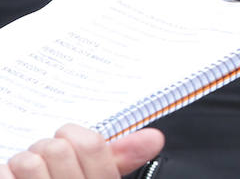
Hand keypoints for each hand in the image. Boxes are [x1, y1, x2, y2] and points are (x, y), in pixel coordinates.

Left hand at [1, 125, 164, 178]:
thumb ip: (122, 159)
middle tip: (47, 164)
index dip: (74, 136)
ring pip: (27, 161)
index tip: (69, 145)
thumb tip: (154, 137)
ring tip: (29, 177)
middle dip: (46, 149)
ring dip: (22, 164)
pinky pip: (5, 174)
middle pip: (57, 148)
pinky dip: (5, 176)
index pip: (92, 145)